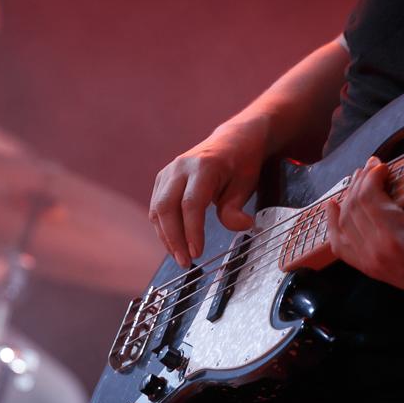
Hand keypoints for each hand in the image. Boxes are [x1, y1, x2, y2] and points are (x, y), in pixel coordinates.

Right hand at [150, 117, 269, 266]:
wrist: (234, 140)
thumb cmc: (241, 164)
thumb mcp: (246, 185)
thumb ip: (236, 208)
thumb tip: (241, 226)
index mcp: (204, 166)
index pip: (191, 204)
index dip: (192, 231)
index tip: (197, 253)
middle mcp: (181, 167)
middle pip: (167, 207)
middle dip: (174, 238)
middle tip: (185, 262)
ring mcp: (169, 172)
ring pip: (157, 208)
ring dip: (166, 236)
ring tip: (180, 257)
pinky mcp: (164, 179)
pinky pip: (157, 206)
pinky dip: (163, 227)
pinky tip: (174, 242)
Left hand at [325, 156, 403, 313]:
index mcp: (397, 238)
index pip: (369, 199)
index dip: (371, 177)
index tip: (381, 165)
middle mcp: (378, 252)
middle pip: (354, 208)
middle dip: (360, 182)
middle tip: (370, 167)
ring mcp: (370, 262)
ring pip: (344, 222)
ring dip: (348, 197)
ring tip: (358, 180)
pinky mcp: (368, 268)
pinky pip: (340, 246)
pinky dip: (333, 225)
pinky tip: (333, 207)